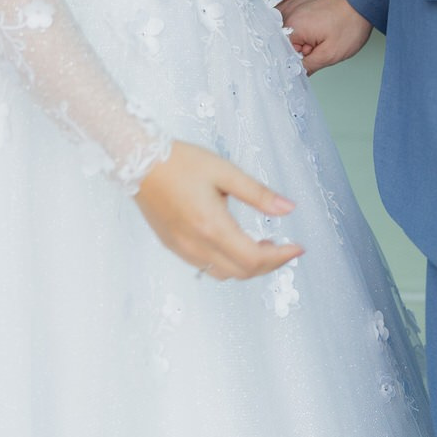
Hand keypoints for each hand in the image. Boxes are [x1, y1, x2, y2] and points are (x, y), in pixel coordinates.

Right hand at [136, 140, 302, 280]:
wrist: (139, 161)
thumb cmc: (182, 162)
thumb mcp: (224, 171)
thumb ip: (257, 194)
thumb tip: (288, 208)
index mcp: (212, 227)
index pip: (254, 259)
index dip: (280, 257)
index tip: (297, 248)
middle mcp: (197, 246)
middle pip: (242, 272)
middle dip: (268, 264)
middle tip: (283, 248)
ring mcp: (183, 250)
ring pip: (224, 274)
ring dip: (248, 267)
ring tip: (262, 246)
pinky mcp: (174, 246)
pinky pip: (207, 267)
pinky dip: (228, 264)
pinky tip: (234, 244)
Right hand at [281, 0, 371, 73]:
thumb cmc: (351, 23)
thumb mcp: (330, 54)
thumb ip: (307, 66)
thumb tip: (293, 74)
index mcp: (293, 25)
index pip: (283, 52)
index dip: (299, 58)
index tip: (313, 57)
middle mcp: (291, 12)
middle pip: (287, 41)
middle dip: (303, 48)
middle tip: (322, 45)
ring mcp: (297, 4)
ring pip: (294, 31)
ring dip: (306, 38)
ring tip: (324, 34)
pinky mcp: (304, 0)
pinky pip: (299, 20)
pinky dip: (309, 27)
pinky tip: (324, 27)